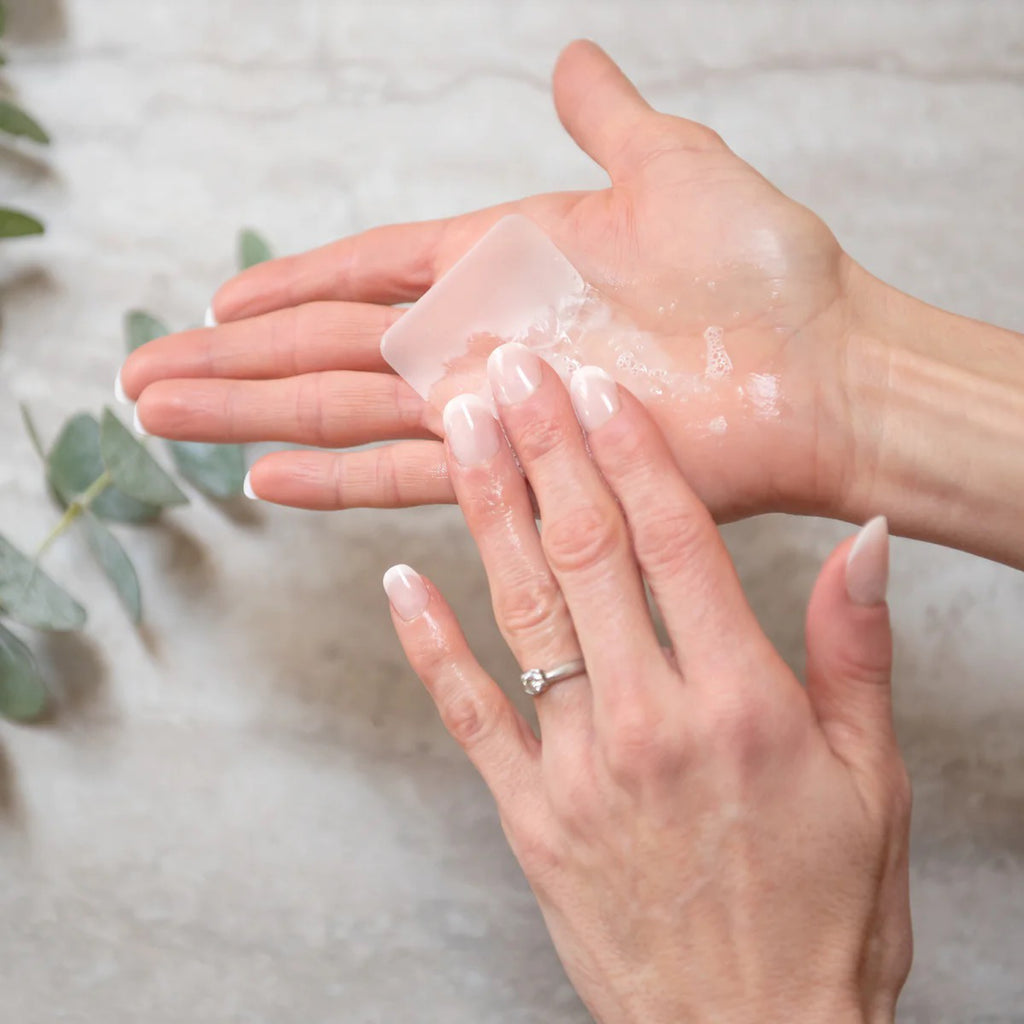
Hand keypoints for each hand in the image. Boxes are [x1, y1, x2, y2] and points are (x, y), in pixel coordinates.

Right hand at [119, 40, 858, 521]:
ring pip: (341, 411)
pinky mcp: (520, 467)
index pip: (364, 273)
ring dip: (248, 414)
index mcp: (501, 264)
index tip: (215, 303)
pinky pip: (407, 474)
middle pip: (326, 348)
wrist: (820, 366)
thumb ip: (606, 117)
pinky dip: (334, 478)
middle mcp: (480, 339)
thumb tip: (570, 60)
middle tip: (140, 375)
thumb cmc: (761, 271)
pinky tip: (263, 477)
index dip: (287, 289)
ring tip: (161, 414)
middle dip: (231, 363)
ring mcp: (492, 406)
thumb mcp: (670, 164)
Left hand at [383, 344, 911, 1022]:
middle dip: (543, 449)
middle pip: (587, 552)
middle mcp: (653, 721)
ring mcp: (579, 768)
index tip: (595, 385)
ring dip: (487, 511)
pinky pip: (468, 713)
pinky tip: (398, 578)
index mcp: (744, 701)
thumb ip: (857, 649)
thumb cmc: (825, 911)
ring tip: (457, 432)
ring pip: (522, 611)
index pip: (675, 541)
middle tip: (509, 370)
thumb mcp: (873, 778)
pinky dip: (429, 641)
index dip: (631, 450)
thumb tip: (864, 539)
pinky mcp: (528, 816)